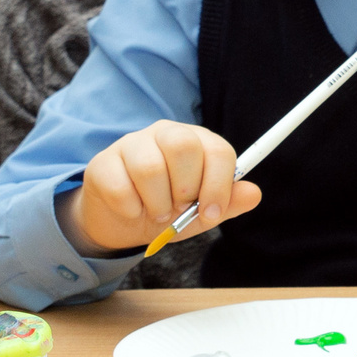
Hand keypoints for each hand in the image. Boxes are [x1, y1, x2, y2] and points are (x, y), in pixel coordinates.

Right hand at [55, 121, 262, 254]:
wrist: (124, 222)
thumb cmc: (169, 210)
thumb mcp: (202, 212)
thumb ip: (228, 202)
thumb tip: (254, 194)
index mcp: (197, 141)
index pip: (217, 150)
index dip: (218, 185)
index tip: (212, 213)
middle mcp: (165, 134)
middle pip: (183, 146)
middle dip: (186, 188)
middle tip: (179, 208)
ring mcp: (131, 144)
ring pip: (150, 167)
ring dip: (158, 203)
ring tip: (158, 213)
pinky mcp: (103, 162)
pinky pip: (120, 186)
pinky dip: (131, 208)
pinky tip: (133, 210)